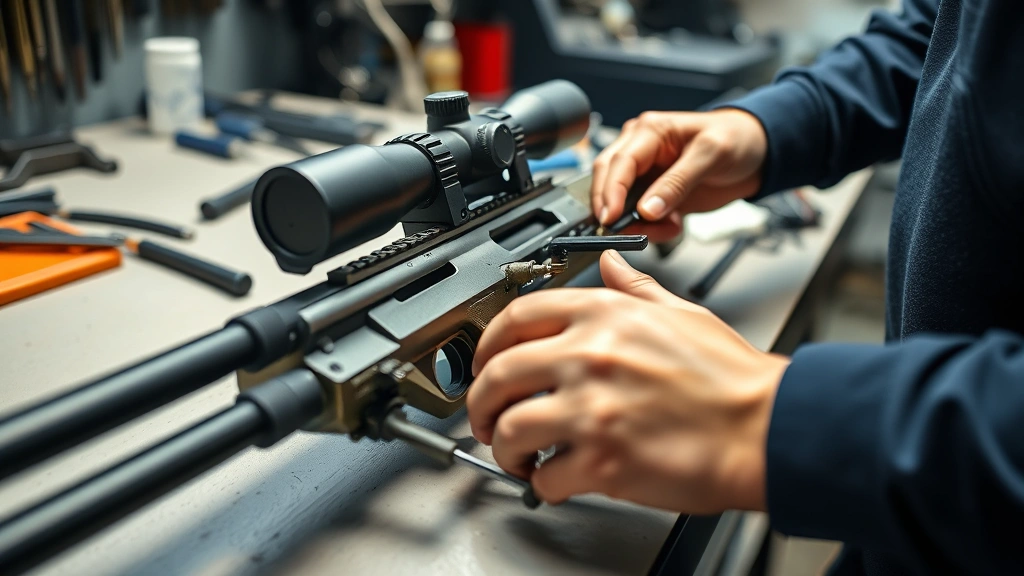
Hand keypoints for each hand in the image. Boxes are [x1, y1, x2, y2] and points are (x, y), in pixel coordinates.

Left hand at [466, 251, 788, 512]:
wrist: (766, 428)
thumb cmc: (732, 378)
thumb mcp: (680, 313)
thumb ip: (635, 289)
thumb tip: (610, 266)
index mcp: (605, 315)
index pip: (516, 316)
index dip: (487, 343)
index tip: (484, 362)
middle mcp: (590, 355)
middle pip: (498, 374)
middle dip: (480, 402)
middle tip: (486, 417)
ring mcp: (592, 408)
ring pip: (509, 428)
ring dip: (504, 447)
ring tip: (516, 455)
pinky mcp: (602, 460)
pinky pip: (544, 475)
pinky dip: (541, 483)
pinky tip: (553, 479)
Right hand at [591, 109, 767, 241]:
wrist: (758, 154)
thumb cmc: (737, 139)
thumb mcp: (711, 154)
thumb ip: (677, 182)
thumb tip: (647, 208)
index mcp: (649, 132)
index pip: (618, 163)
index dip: (610, 191)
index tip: (610, 217)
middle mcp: (641, 152)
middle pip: (607, 182)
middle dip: (614, 209)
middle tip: (623, 231)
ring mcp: (647, 176)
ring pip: (621, 204)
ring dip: (637, 223)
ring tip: (666, 228)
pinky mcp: (656, 196)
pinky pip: (641, 218)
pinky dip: (652, 229)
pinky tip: (673, 226)